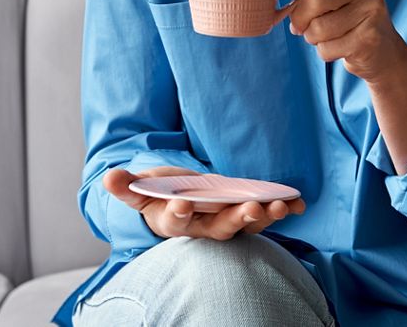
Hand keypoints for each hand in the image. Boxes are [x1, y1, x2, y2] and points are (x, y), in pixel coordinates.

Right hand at [103, 166, 305, 240]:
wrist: (177, 202)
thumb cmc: (158, 195)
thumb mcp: (140, 190)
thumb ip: (127, 187)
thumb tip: (108, 177)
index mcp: (174, 222)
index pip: (176, 222)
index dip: (179, 214)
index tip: (183, 204)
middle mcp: (202, 227)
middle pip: (220, 229)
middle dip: (236, 219)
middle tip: (251, 208)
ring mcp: (225, 222)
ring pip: (246, 225)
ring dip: (264, 216)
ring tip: (280, 206)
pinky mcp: (243, 214)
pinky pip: (264, 215)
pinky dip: (281, 210)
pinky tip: (298, 203)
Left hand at [286, 0, 406, 82]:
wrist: (380, 46)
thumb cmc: (344, 8)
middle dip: (298, 16)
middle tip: (300, 22)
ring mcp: (373, 10)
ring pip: (318, 27)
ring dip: (310, 35)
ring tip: (319, 33)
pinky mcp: (370, 39)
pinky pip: (328, 48)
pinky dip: (323, 50)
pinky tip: (336, 44)